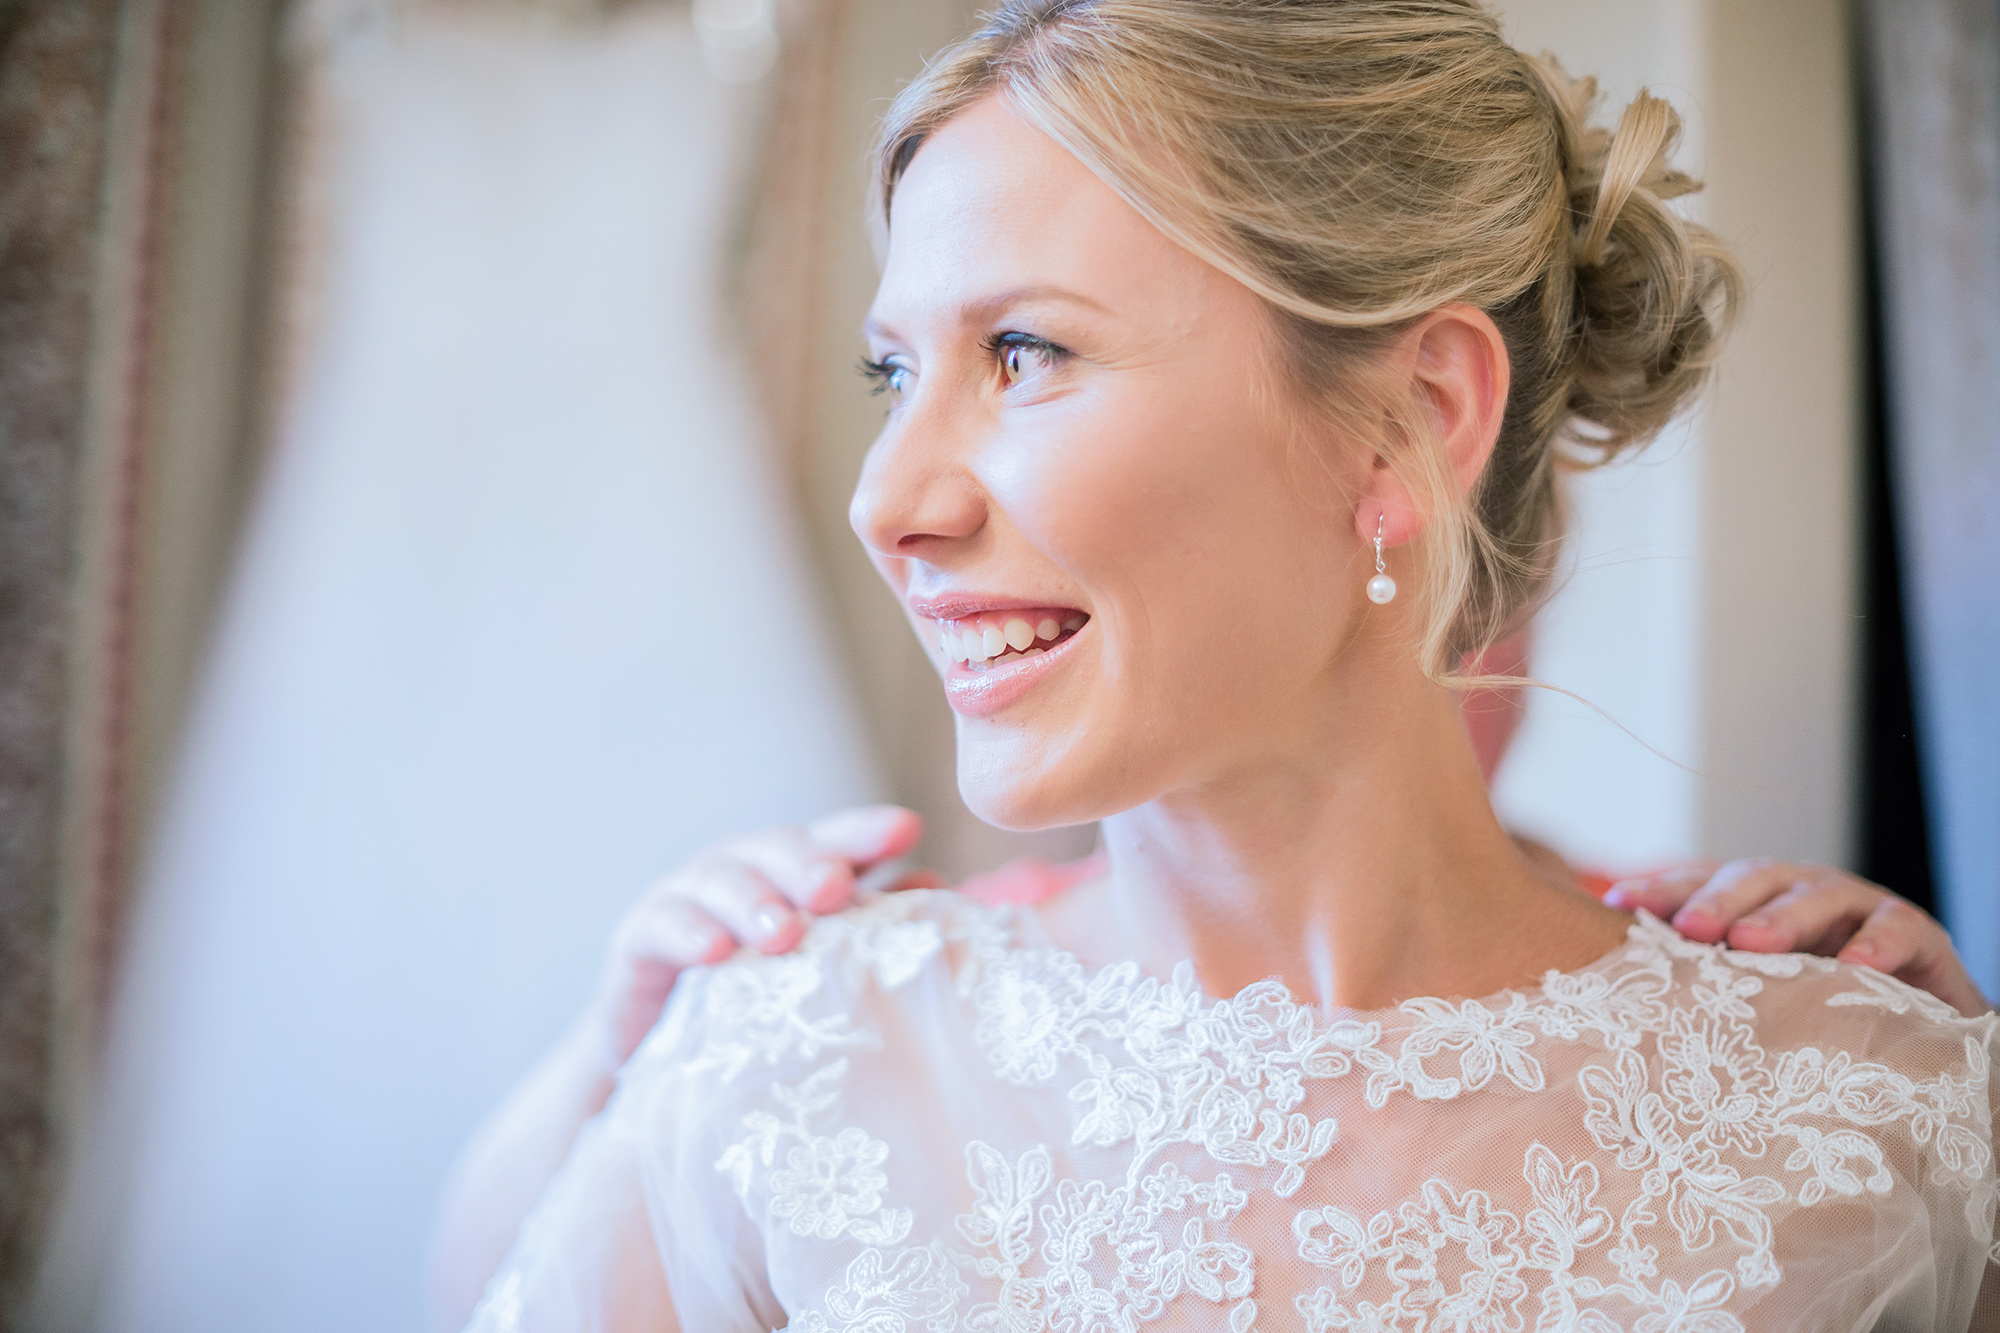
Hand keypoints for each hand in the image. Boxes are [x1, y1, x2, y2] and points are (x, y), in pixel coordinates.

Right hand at [581, 805, 934, 1070]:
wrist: (660, 1059)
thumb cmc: (757, 1004)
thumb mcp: (817, 967)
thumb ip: (870, 926)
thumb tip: (937, 892)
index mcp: (789, 873)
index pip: (832, 841)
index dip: (864, 832)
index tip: (906, 830)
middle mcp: (740, 873)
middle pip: (775, 848)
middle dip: (807, 862)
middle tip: (834, 887)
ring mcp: (685, 899)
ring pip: (718, 879)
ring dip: (752, 901)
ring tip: (782, 931)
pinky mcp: (637, 941)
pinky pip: (659, 926)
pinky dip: (687, 933)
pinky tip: (714, 951)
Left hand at [1603, 859, 1990, 1016]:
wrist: (1917, 1020)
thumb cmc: (1817, 1003)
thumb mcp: (1756, 991)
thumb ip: (1703, 984)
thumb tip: (1621, 1001)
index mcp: (1752, 901)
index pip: (1699, 884)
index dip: (1662, 891)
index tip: (1620, 906)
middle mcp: (1797, 892)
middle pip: (1753, 880)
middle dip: (1718, 902)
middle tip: (1691, 929)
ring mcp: (1856, 906)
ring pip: (1817, 897)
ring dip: (1784, 917)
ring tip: (1753, 943)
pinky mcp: (1915, 932)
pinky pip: (1897, 928)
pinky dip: (1877, 944)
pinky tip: (1856, 966)